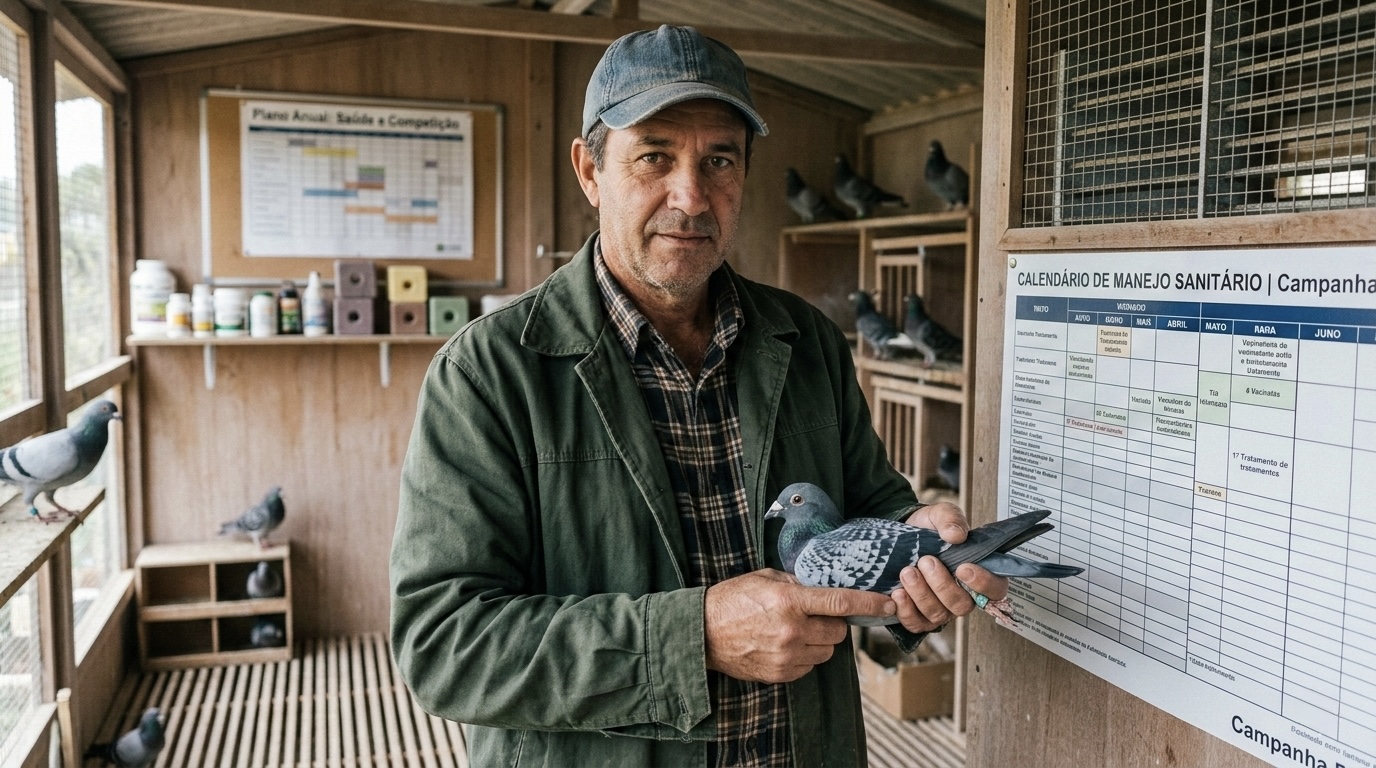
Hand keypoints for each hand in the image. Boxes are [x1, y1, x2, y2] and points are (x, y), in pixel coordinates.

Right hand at [704, 569, 895, 682]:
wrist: (702, 633)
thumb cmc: (732, 600)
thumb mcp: (765, 578)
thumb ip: (798, 582)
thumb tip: (827, 583)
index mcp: (789, 600)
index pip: (840, 602)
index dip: (870, 603)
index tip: (889, 603)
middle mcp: (792, 630)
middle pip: (839, 632)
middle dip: (834, 623)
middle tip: (816, 615)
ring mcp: (787, 655)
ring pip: (827, 651)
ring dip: (820, 641)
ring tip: (795, 630)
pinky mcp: (781, 673)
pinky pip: (810, 666)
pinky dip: (805, 656)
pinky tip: (785, 644)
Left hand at [890, 502, 1009, 632]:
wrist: (897, 537)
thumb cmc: (926, 530)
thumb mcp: (939, 515)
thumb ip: (951, 519)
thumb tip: (956, 535)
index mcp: (977, 574)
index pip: (995, 589)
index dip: (983, 583)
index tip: (963, 567)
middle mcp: (962, 596)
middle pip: (962, 605)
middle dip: (942, 585)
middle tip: (926, 561)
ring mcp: (941, 609)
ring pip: (938, 615)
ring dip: (921, 594)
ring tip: (907, 571)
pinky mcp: (918, 617)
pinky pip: (916, 624)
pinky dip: (906, 610)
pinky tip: (898, 592)